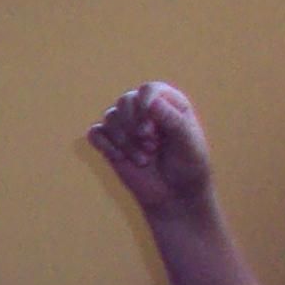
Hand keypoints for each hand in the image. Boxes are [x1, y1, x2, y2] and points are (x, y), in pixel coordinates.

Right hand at [88, 82, 213, 216]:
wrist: (175, 195)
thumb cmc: (188, 167)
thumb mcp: (188, 144)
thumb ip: (173, 121)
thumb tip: (151, 103)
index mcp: (169, 103)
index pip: (149, 90)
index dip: (145, 105)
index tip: (150, 130)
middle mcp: (145, 109)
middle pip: (125, 100)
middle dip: (134, 125)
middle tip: (152, 147)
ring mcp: (126, 125)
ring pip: (110, 117)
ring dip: (125, 141)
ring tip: (144, 160)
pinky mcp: (110, 142)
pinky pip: (95, 133)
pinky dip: (105, 146)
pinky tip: (120, 159)